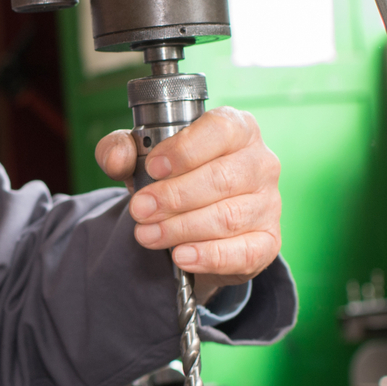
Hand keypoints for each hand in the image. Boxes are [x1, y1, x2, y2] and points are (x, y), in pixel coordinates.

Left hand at [96, 106, 281, 295]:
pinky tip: (181, 256)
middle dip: (174, 197)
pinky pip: (243, 252)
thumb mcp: (142, 159)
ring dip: (181, 228)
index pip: (220, 130)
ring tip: (147, 235)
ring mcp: (269, 203)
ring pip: (227, 217)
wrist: (195, 225)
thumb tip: (117, 158)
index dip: (185, 150)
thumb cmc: (175, 179)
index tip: (153, 168)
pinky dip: (208, 256)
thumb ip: (121, 150)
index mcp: (238, 129)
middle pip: (221, 178)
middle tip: (140, 209)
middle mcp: (261, 163)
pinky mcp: (268, 242)